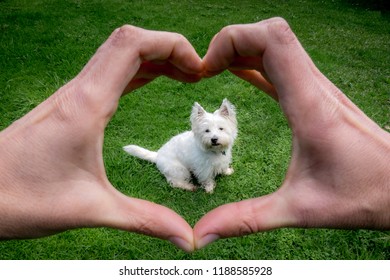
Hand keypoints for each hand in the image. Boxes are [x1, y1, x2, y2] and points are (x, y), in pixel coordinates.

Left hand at [0, 26, 202, 251]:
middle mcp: (79, 91)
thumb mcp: (91, 210)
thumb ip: (145, 219)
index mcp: (87, 105)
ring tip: (182, 76)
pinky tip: (150, 82)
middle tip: (196, 74)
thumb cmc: (22, 198)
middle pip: (129, 42)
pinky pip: (109, 73)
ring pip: (118, 54)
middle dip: (169, 49)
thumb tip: (187, 239)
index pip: (133, 46)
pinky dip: (137, 70)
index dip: (171, 45)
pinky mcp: (70, 105)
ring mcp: (73, 95)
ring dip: (154, 58)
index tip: (197, 69)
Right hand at [194, 18, 389, 248]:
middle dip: (231, 42)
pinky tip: (240, 74)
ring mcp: (318, 89)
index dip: (232, 40)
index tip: (207, 70)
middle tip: (205, 71)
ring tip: (214, 71)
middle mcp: (316, 88)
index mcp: (310, 107)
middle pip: (271, 34)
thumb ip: (246, 220)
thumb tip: (202, 234)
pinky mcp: (317, 97)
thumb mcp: (298, 211)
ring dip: (242, 50)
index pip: (272, 40)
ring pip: (278, 45)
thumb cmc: (362, 197)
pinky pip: (283, 66)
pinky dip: (256, 62)